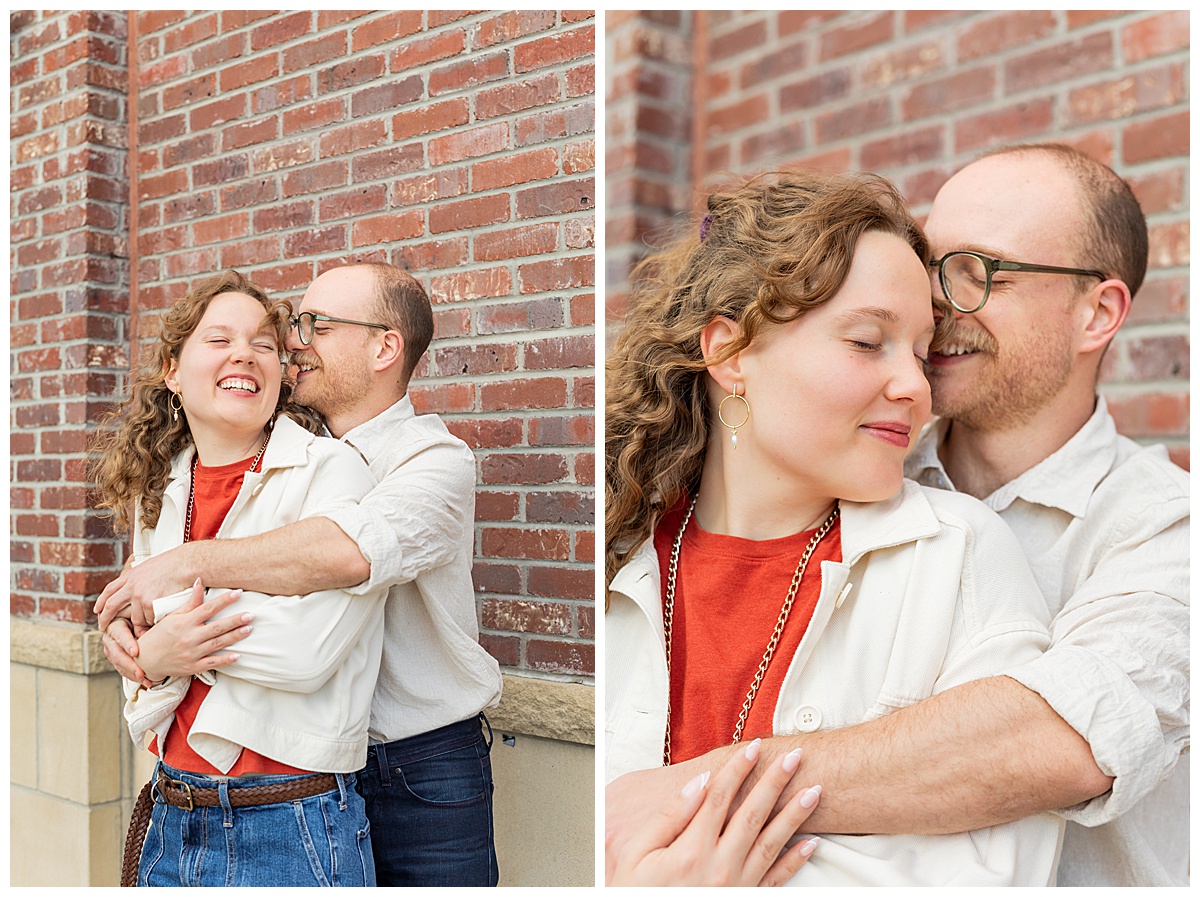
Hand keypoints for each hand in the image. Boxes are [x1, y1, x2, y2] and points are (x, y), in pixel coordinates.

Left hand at [95, 548, 195, 630]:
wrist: (185, 564)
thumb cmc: (174, 564)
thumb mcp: (150, 568)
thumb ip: (140, 578)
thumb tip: (135, 586)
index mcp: (130, 576)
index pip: (109, 590)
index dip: (101, 601)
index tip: (97, 610)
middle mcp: (131, 586)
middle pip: (111, 606)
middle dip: (104, 619)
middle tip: (103, 628)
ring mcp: (139, 596)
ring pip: (135, 618)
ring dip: (142, 622)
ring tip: (151, 622)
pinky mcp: (149, 604)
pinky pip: (150, 619)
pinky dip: (155, 620)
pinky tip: (162, 617)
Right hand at [102, 618, 150, 686]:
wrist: (133, 620)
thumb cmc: (141, 615)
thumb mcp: (141, 614)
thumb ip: (144, 621)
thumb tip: (148, 633)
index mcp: (115, 625)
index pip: (120, 635)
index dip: (128, 644)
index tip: (136, 652)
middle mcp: (110, 639)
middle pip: (117, 654)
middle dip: (130, 665)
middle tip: (141, 673)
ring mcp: (112, 651)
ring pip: (119, 665)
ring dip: (132, 674)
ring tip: (146, 680)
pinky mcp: (116, 660)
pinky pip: (123, 670)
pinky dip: (134, 677)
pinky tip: (146, 681)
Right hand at [134, 579, 253, 683]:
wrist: (144, 660)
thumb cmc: (160, 635)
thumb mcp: (172, 617)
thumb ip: (190, 601)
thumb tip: (200, 581)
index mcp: (183, 622)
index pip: (207, 609)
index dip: (223, 601)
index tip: (238, 593)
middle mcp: (189, 637)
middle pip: (216, 627)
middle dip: (235, 620)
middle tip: (251, 614)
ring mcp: (192, 653)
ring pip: (217, 644)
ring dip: (234, 637)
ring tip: (249, 629)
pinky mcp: (193, 667)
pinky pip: (212, 663)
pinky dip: (225, 660)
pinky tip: (238, 655)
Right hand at [606, 739, 821, 885]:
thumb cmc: (636, 892)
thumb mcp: (637, 854)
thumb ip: (669, 817)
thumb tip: (698, 783)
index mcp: (691, 849)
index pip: (720, 798)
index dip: (738, 769)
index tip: (754, 747)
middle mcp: (719, 866)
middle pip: (753, 814)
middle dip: (775, 782)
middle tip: (795, 757)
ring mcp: (736, 886)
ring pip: (772, 843)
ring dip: (795, 815)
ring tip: (813, 791)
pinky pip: (776, 879)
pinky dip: (795, 861)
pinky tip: (811, 843)